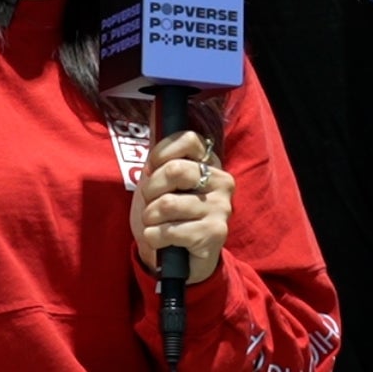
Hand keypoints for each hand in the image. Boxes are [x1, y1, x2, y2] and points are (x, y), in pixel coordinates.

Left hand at [131, 130, 230, 284]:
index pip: (188, 139)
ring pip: (167, 204)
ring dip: (150, 219)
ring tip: (156, 225)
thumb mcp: (161, 182)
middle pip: (175, 170)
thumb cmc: (168, 217)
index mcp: (210, 163)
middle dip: (150, 190)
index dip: (160, 153)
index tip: (152, 169)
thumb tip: (156, 110)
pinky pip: (170, 231)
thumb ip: (161, 152)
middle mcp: (222, 181)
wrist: (180, 262)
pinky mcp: (215, 234)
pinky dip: (154, 237)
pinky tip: (161, 241)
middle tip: (151, 204)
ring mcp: (221, 208)